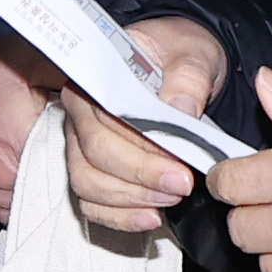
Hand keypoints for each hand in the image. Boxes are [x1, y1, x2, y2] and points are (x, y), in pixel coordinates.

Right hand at [61, 17, 228, 235]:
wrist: (180, 65)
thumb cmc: (178, 55)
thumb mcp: (191, 53)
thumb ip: (187, 77)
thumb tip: (180, 109)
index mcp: (94, 83)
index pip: (104, 125)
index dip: (140, 154)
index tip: (178, 168)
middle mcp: (80, 116)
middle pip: (93, 159)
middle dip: (140, 180)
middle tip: (182, 186)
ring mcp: (82, 146)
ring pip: (88, 185)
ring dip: (130, 201)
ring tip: (170, 200)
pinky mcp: (94, 171)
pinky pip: (92, 203)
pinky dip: (119, 217)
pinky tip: (150, 218)